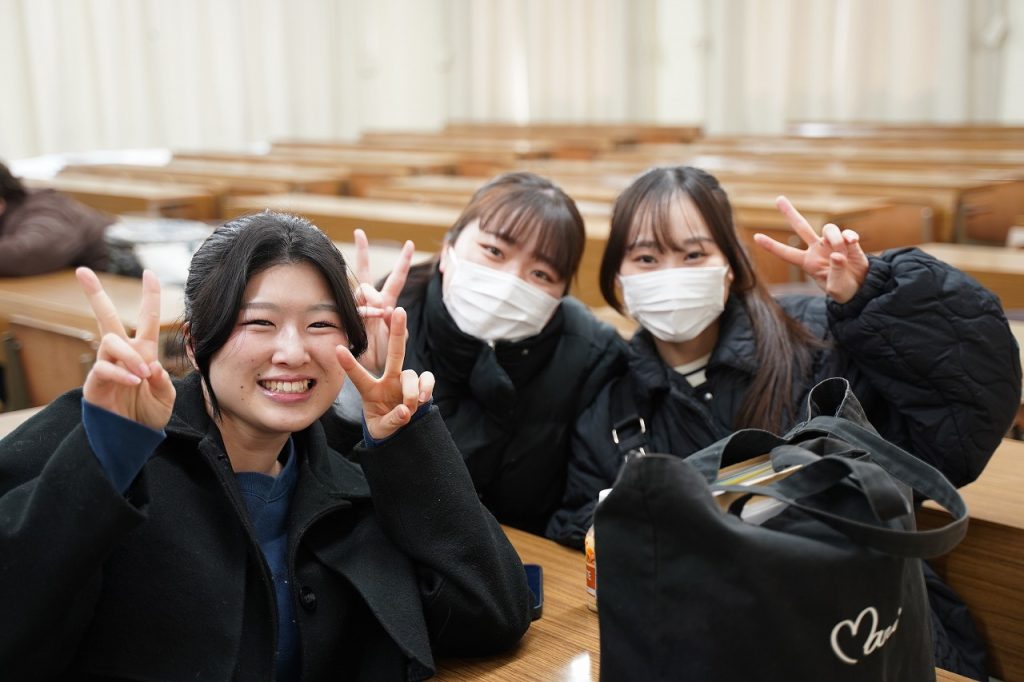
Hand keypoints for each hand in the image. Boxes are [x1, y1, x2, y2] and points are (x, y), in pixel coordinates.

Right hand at [77, 268, 175, 429]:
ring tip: (143, 375)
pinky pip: (104, 368)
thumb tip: (153, 366)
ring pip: (110, 342)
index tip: (150, 273)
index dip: (150, 296)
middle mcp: (123, 353)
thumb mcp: (166, 397)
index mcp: (144, 351)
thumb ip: (163, 382)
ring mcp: (107, 365)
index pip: (147, 318)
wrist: (134, 436)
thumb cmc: (149, 413)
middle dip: (94, 294)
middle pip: (107, 317)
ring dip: (129, 356)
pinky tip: (134, 382)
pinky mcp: (95, 381)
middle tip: (82, 271)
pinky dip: (121, 374)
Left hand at [336, 307, 433, 440]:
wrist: (401, 432)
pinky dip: (426, 387)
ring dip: (410, 391)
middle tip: (398, 309)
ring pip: (410, 374)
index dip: (349, 364)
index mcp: (370, 390)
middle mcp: (388, 380)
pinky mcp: (421, 387)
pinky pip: (427, 379)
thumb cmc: (385, 426)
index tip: (337, 349)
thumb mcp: (381, 429)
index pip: (358, 376)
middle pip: (394, 352)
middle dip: (396, 330)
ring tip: (409, 407)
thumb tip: (405, 410)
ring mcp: (405, 382)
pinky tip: (422, 398)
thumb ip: (392, 421)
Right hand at [352, 229, 414, 374]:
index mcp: (388, 304)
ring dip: (372, 297)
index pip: (396, 278)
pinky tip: (373, 315)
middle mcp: (373, 302)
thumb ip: (395, 324)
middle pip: (366, 273)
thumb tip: (387, 307)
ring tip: (380, 312)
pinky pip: (358, 307)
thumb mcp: (398, 338)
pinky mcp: (351, 318)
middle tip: (359, 232)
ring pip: (362, 289)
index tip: (409, 243)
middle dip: (362, 252)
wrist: (374, 372)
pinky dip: (367, 311)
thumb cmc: (388, 356)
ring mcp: (360, 309)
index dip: (403, 261)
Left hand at [752, 196, 870, 303]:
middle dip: (789, 213)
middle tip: (778, 199)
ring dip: (835, 239)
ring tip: (842, 253)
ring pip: (828, 228)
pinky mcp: (848, 242)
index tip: (756, 237)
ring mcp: (832, 243)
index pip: (786, 254)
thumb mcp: (836, 289)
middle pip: (801, 227)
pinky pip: (846, 232)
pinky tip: (852, 242)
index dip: (772, 246)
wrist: (862, 289)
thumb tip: (837, 254)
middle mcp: (817, 250)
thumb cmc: (844, 291)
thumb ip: (835, 273)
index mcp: (808, 263)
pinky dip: (849, 236)